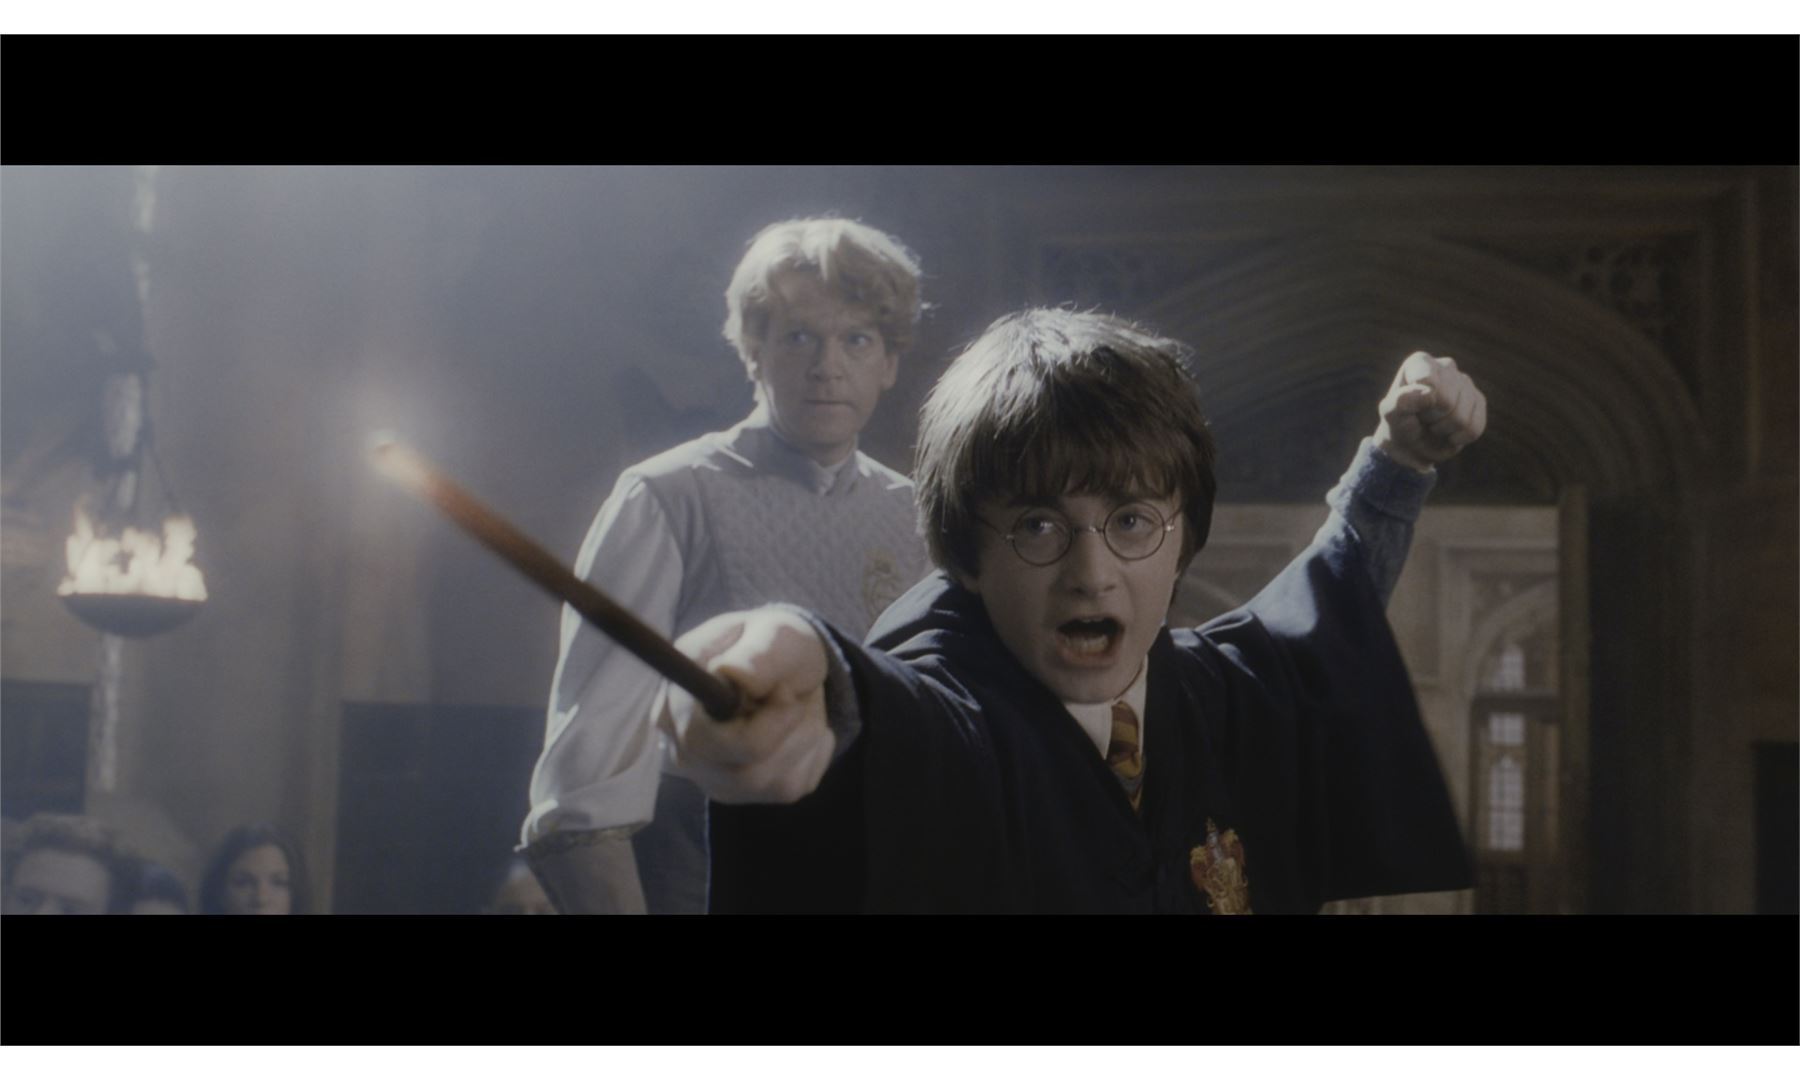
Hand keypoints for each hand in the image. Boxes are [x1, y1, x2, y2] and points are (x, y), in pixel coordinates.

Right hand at [660, 607, 834, 804]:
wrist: (790, 667)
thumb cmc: (773, 644)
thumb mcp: (774, 633)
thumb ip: (756, 654)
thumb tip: (731, 674)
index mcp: (675, 704)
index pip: (705, 743)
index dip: (759, 724)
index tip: (785, 690)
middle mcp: (685, 749)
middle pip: (745, 772)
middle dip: (788, 731)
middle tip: (795, 695)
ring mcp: (712, 777)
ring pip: (773, 782)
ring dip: (803, 737)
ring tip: (797, 705)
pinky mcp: (745, 794)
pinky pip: (790, 787)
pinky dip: (811, 753)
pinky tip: (798, 728)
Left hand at [1374, 351, 1486, 472]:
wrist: (1412, 444)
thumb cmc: (1399, 423)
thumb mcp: (1390, 414)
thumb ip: (1400, 401)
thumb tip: (1430, 391)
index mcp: (1420, 362)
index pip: (1428, 380)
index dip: (1419, 403)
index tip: (1409, 408)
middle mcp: (1446, 366)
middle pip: (1447, 402)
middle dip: (1431, 418)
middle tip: (1422, 418)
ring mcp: (1465, 383)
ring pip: (1461, 418)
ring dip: (1443, 430)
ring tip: (1434, 424)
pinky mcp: (1479, 401)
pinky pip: (1474, 428)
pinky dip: (1458, 438)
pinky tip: (1449, 432)